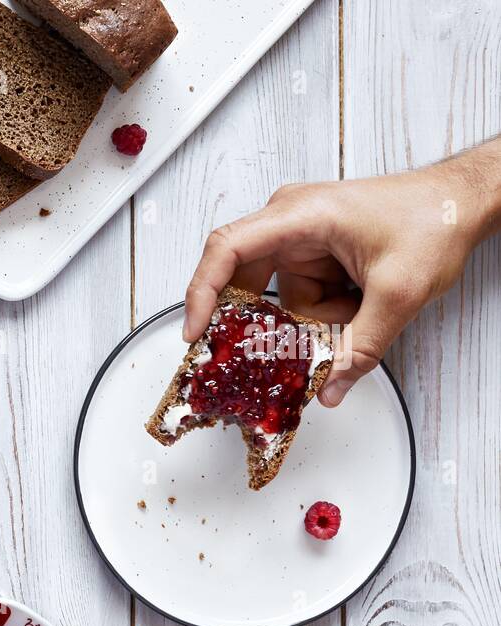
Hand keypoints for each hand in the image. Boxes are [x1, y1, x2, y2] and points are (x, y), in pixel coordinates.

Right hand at [182, 139, 500, 405]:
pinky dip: (325, 314)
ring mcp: (301, 240)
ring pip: (282, 300)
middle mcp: (290, 222)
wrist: (464, 202)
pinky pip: (301, 299)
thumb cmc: (435, 217)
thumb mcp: (400, 292)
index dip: (202, 292)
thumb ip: (362, 346)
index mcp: (301, 215)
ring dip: (313, 320)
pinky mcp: (314, 257)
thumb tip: (330, 388)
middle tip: (266, 353)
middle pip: (247, 281)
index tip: (195, 331)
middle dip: (265, 322)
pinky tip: (355, 306)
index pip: (228, 249)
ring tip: (356, 312)